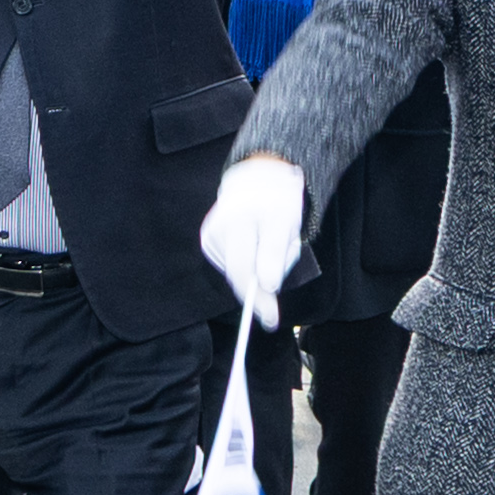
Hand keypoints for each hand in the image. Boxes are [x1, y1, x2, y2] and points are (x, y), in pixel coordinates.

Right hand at [196, 152, 308, 309]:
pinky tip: (258, 244)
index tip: (271, 318)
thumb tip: (267, 285)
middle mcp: (217, 230)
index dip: (258, 298)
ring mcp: (211, 236)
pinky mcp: (210, 240)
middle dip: (262, 282)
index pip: (243, 270)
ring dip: (258, 269)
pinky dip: (250, 262)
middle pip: (239, 274)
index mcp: (236, 222)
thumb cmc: (275, 199)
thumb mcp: (284, 223)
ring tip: (273, 243)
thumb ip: (273, 254)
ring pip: (238, 270)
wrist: (258, 176)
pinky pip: (233, 263)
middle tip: (281, 269)